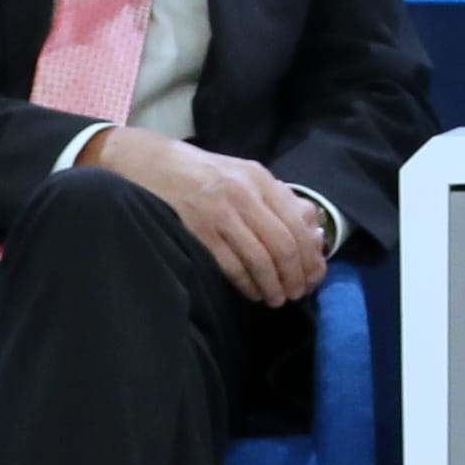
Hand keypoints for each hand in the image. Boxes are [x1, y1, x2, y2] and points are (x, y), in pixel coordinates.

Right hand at [97, 126, 330, 306]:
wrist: (151, 164)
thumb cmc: (203, 173)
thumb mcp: (244, 174)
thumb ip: (278, 199)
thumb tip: (313, 231)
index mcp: (260, 179)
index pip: (298, 224)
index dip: (309, 257)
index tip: (313, 276)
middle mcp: (244, 194)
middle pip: (283, 245)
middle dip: (295, 275)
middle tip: (298, 293)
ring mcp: (220, 213)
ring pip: (260, 259)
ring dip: (273, 285)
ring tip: (277, 299)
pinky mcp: (198, 231)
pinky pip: (232, 265)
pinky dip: (247, 284)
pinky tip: (253, 293)